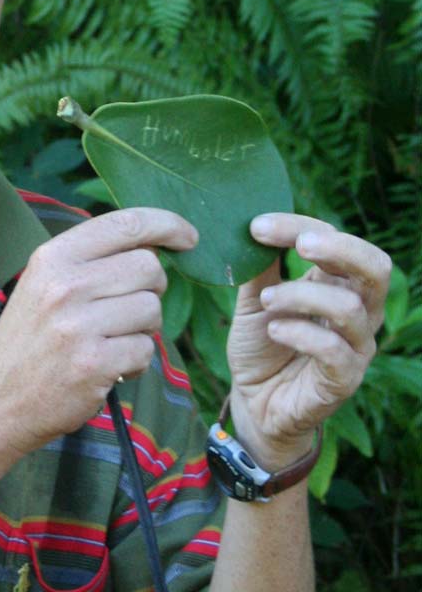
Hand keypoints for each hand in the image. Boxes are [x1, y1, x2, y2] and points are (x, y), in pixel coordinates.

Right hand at [0, 208, 196, 455]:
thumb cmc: (30, 339)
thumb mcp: (45, 283)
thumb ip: (91, 260)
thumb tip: (153, 244)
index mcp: (53, 256)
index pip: (125, 223)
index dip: (167, 224)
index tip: (189, 237)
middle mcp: (64, 285)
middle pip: (149, 267)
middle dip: (152, 288)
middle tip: (130, 308)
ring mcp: (78, 325)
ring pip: (152, 309)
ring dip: (144, 329)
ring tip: (111, 341)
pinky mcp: (93, 365)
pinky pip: (145, 350)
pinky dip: (136, 362)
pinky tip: (109, 368)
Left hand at [226, 213, 391, 468]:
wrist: (254, 402)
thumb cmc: (261, 344)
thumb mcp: (254, 299)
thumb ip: (259, 267)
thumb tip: (253, 227)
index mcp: (335, 283)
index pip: (334, 240)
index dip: (300, 226)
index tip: (257, 226)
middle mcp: (355, 311)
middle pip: (376, 267)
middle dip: (339, 248)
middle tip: (299, 245)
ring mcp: (354, 347)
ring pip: (350, 308)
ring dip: (302, 296)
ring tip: (266, 300)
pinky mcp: (344, 380)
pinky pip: (335, 351)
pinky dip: (301, 333)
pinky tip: (274, 330)